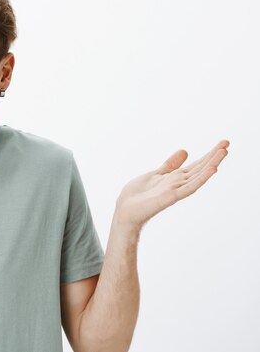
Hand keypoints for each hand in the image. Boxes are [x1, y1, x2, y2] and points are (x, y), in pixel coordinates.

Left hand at [113, 139, 229, 229]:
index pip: (196, 165)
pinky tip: (212, 169)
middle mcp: (178, 183)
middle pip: (200, 167)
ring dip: (211, 163)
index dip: (208, 155)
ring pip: (198, 175)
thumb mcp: (156, 173)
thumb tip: (185, 151)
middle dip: (213, 156)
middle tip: (227, 142)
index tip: (222, 144)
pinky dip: (201, 178)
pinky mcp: (171, 197)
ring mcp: (176, 190)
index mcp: (175, 177)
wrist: (125, 210)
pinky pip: (189, 187)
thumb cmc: (138, 195)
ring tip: (224, 151)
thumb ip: (171, 165)